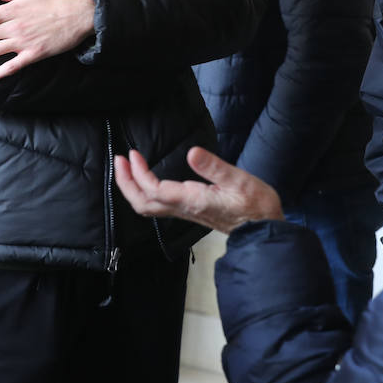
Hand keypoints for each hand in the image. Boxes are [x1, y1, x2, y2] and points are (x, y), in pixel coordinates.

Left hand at [114, 147, 282, 233]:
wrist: (263, 230)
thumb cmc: (255, 205)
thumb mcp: (239, 180)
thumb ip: (214, 167)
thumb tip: (192, 152)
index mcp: (191, 200)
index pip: (153, 189)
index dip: (138, 174)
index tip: (132, 154)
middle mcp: (184, 209)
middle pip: (143, 203)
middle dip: (126, 183)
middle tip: (119, 160)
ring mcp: (185, 212)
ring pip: (148, 207)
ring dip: (133, 188)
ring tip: (127, 168)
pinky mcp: (190, 212)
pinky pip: (158, 206)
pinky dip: (145, 193)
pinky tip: (148, 181)